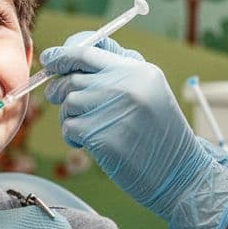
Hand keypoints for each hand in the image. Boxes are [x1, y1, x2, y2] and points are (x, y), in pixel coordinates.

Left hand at [40, 34, 227, 228]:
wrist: (179, 174)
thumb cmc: (159, 134)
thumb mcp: (149, 91)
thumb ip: (118, 71)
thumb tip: (74, 55)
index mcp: (138, 70)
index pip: (88, 53)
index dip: (62, 54)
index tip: (48, 59)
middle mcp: (125, 86)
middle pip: (73, 78)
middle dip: (59, 89)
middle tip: (56, 98)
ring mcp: (112, 110)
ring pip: (69, 103)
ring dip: (69, 116)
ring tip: (87, 128)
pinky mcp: (101, 136)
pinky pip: (70, 127)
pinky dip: (72, 136)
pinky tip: (89, 144)